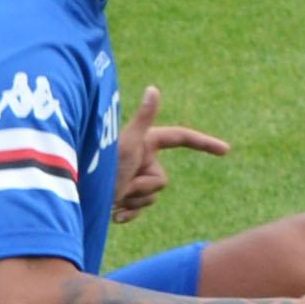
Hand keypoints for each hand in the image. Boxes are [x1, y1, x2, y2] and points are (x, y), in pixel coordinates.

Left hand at [111, 85, 230, 224]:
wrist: (78, 194)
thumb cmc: (102, 166)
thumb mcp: (127, 142)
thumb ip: (144, 118)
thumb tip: (153, 88)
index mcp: (147, 142)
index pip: (182, 138)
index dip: (205, 143)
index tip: (226, 150)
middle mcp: (143, 159)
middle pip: (162, 179)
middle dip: (143, 187)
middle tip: (120, 183)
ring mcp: (134, 179)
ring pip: (151, 197)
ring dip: (133, 200)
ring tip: (112, 194)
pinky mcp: (125, 197)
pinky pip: (139, 210)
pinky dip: (129, 214)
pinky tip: (115, 215)